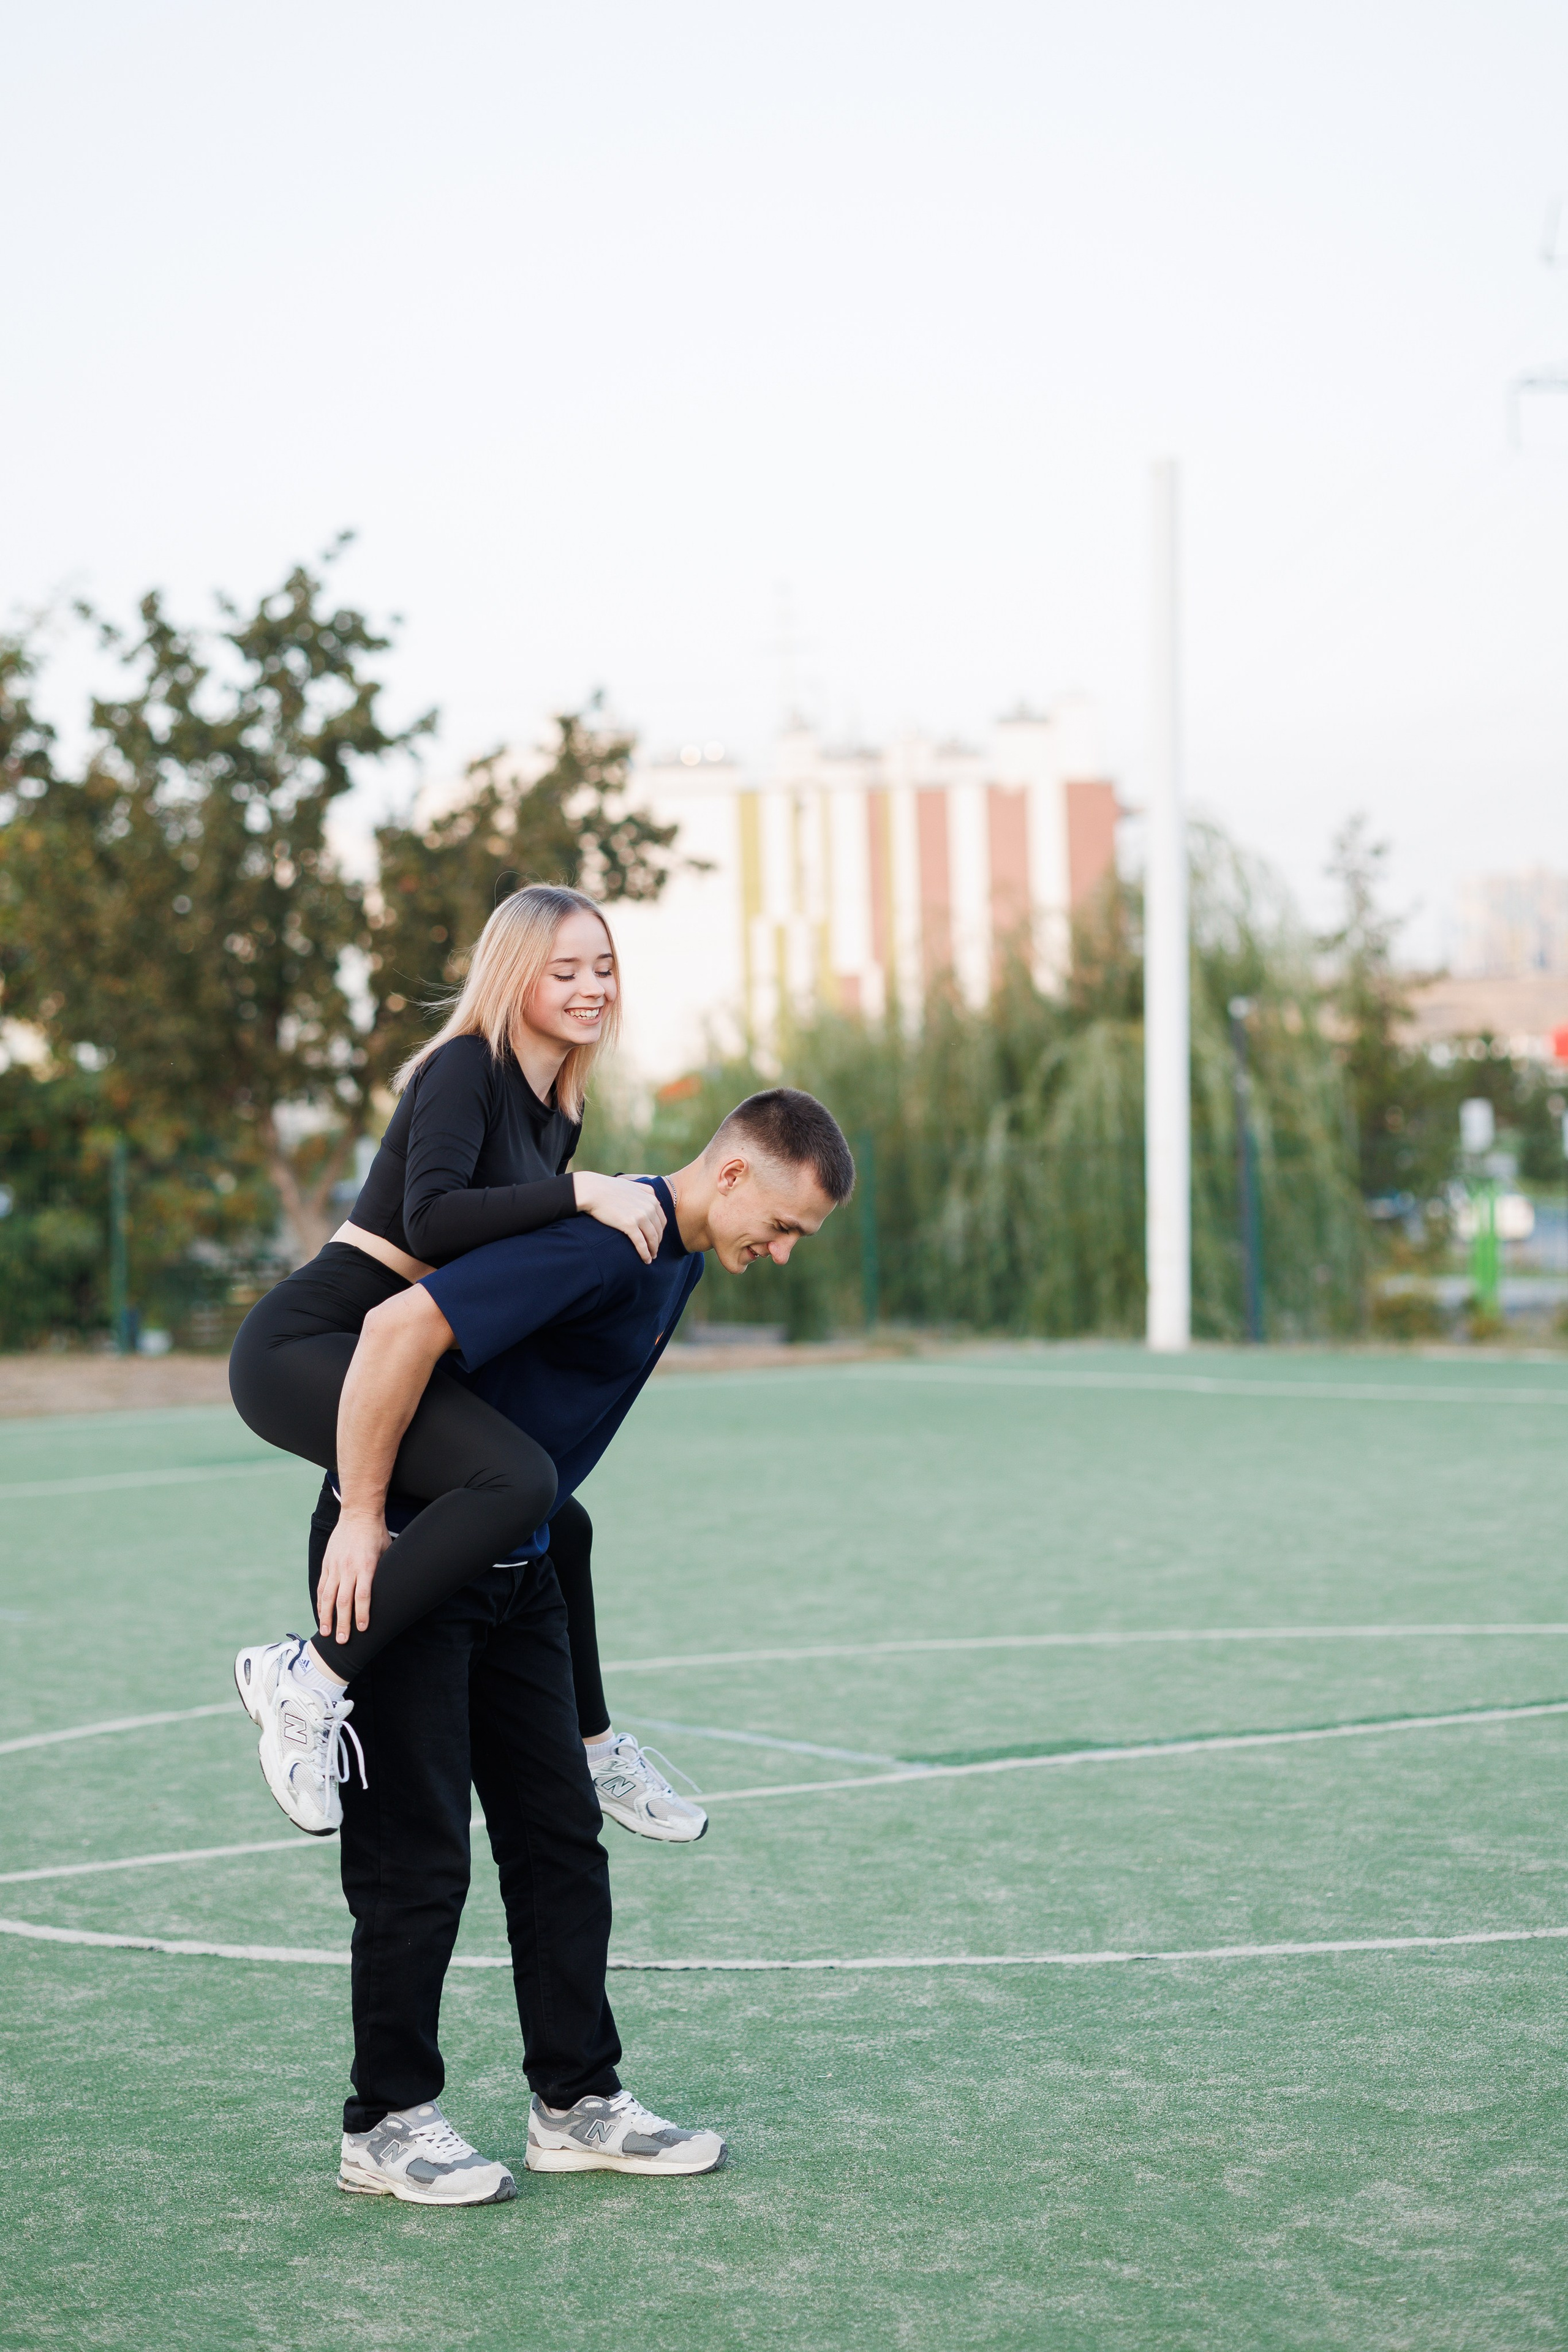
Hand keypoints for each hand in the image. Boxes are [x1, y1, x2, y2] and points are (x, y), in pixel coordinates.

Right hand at [316, 1508, 391, 1647]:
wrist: (358, 1514)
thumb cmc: (377, 1534)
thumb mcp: (387, 1552)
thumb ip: (385, 1572)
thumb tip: (391, 1591)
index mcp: (366, 1566)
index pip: (363, 1595)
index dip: (363, 1613)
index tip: (363, 1629)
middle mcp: (348, 1568)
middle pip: (344, 1600)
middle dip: (342, 1622)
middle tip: (342, 1641)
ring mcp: (335, 1566)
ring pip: (328, 1596)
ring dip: (327, 1616)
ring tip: (326, 1633)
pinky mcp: (327, 1564)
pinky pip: (322, 1586)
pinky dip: (321, 1602)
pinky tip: (321, 1615)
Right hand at [573, 1171, 665, 1264]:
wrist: (593, 1190)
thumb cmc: (608, 1188)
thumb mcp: (632, 1184)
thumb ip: (643, 1190)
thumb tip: (649, 1196)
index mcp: (651, 1198)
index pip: (662, 1220)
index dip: (660, 1232)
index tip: (656, 1239)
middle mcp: (649, 1206)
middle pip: (658, 1230)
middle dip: (657, 1242)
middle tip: (654, 1251)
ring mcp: (641, 1215)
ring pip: (652, 1238)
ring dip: (653, 1250)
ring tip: (651, 1257)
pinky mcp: (630, 1224)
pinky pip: (641, 1243)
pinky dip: (645, 1253)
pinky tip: (646, 1260)